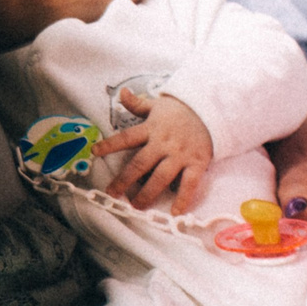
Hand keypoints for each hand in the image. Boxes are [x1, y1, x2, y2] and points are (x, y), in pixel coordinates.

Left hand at [99, 89, 214, 209]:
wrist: (211, 111)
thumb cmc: (179, 111)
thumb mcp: (157, 105)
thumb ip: (137, 104)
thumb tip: (121, 93)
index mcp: (151, 129)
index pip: (127, 137)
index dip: (110, 144)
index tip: (95, 152)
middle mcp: (164, 143)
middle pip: (141, 163)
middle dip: (125, 179)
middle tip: (112, 193)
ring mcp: (180, 155)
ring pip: (161, 177)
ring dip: (148, 193)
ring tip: (136, 206)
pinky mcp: (196, 164)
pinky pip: (189, 184)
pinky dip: (183, 199)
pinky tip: (175, 213)